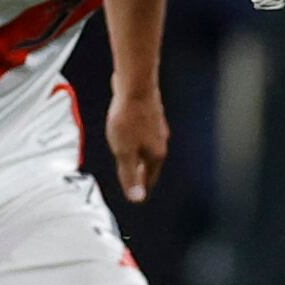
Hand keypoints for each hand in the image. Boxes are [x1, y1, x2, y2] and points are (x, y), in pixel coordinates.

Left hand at [107, 86, 168, 202]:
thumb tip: (137, 198)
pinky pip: (146, 134)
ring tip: (131, 161)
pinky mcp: (151, 115)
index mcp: (155, 154)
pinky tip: (132, 137)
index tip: (137, 197)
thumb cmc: (128, 118)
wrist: (136, 87)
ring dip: (141, 157)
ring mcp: (158, 127)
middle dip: (142, 174)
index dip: (142, 188)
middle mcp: (161, 142)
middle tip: (134, 182)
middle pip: (151, 164)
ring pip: (149, 148)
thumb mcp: (124, 152)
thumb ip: (129, 175)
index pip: (150, 178)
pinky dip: (139, 141)